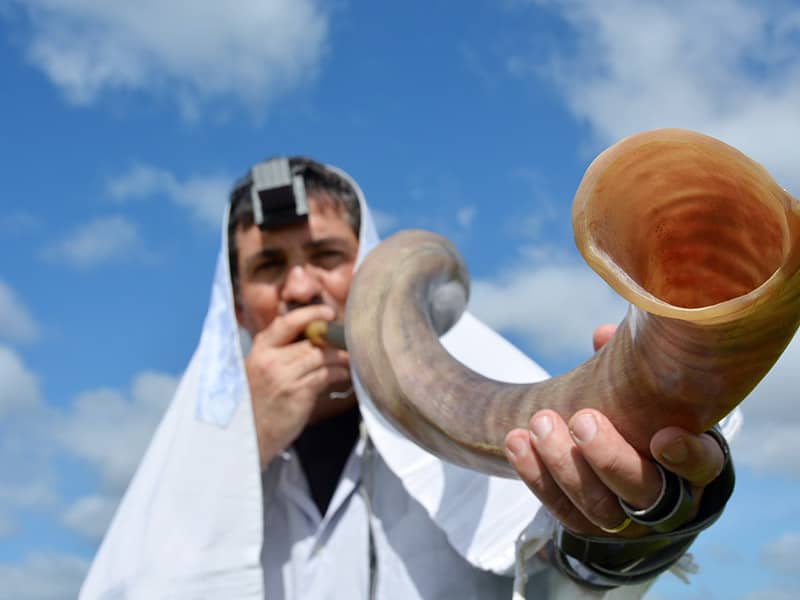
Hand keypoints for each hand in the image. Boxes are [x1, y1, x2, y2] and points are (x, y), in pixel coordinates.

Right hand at [246, 304, 350, 469]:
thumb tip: (316, 341)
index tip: (328, 313)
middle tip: (349, 340)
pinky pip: (325, 375)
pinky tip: (344, 375)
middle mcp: (270, 360)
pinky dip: (339, 373)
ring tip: (351, 359)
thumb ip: (282, 355)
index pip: (286, 323)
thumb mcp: (261, 372)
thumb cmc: (257, 405)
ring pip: (321, 356)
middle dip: (333, 339)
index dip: (310, 314)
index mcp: (260, 350)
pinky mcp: (298, 393)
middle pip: (311, 341)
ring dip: (340, 357)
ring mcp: (284, 377)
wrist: (248, 436)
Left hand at [504, 324, 725, 537]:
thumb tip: (602, 335)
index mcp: (693, 461)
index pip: (702, 466)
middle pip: (642, 490)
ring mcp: (626, 520)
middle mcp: (666, 499)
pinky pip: (561, 509)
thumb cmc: (642, 409)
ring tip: (539, 424)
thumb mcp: (647, 385)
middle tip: (581, 420)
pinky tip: (517, 443)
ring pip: (598, 507)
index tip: (663, 437)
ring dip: (564, 465)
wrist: (615, 451)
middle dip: (608, 457)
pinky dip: (536, 476)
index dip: (687, 456)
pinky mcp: (587, 525)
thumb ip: (631, 361)